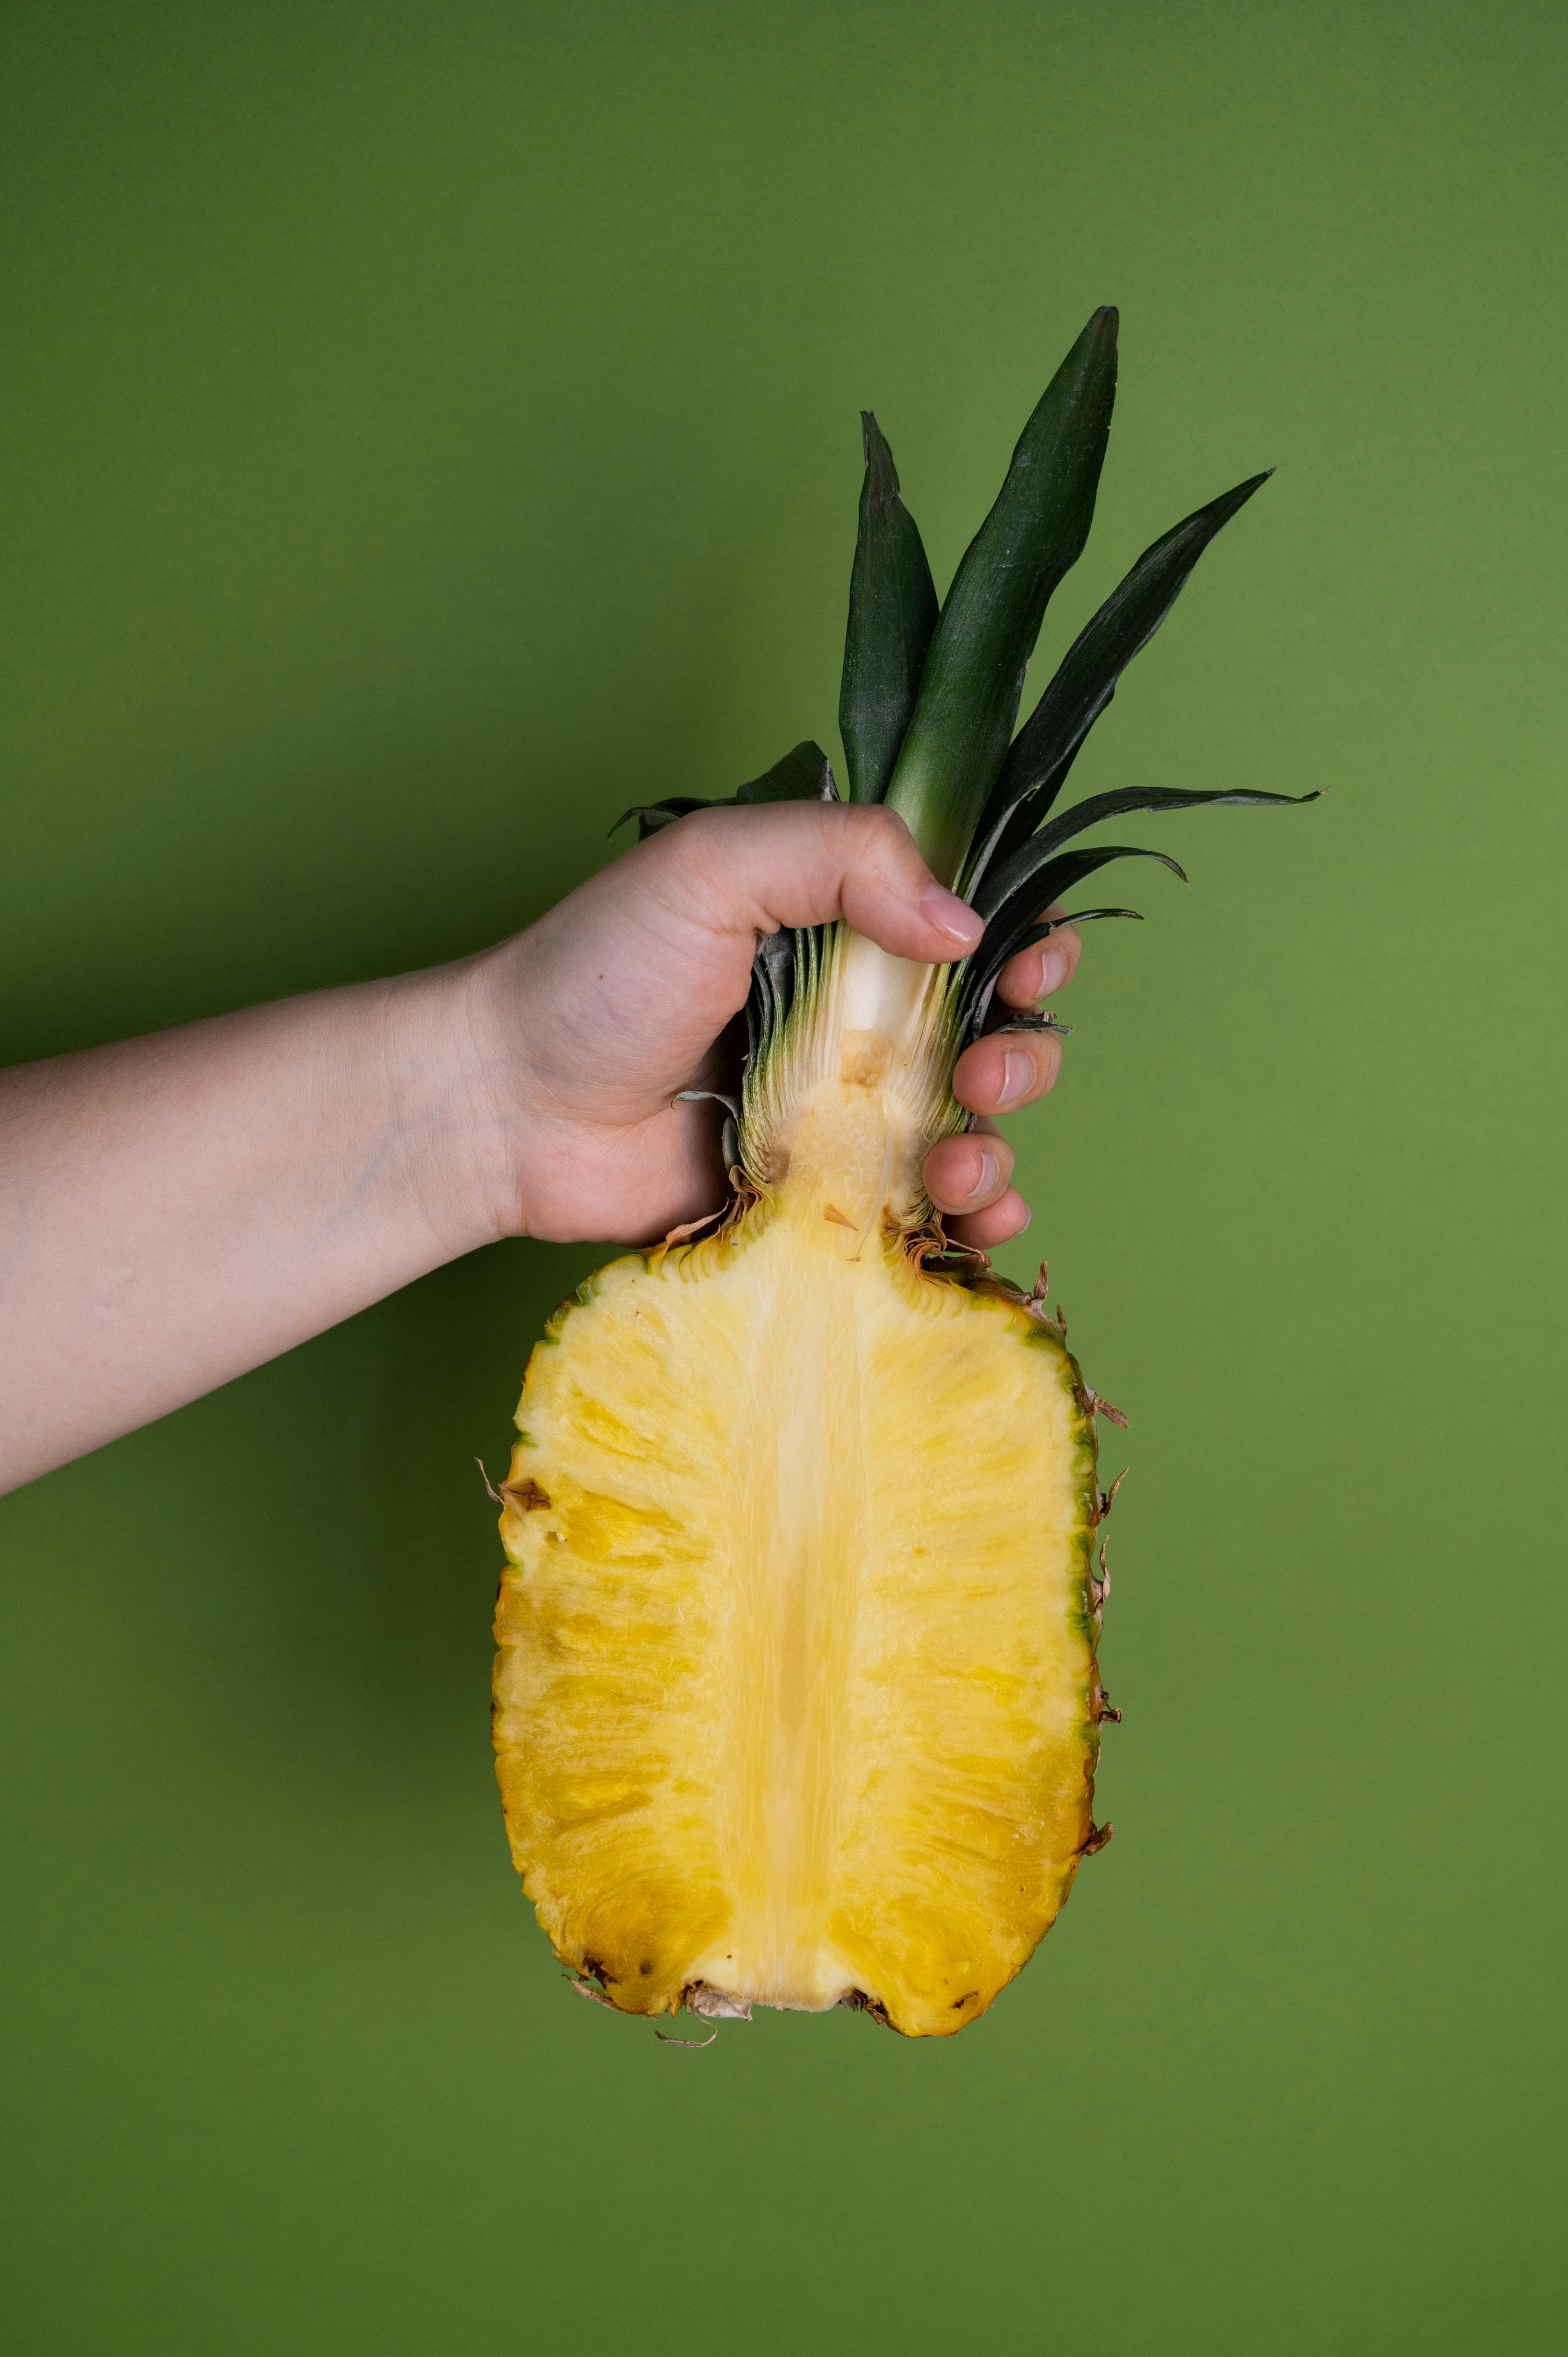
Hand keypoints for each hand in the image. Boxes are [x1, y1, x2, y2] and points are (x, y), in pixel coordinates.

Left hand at [470, 801, 1079, 1250]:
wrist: (510, 1109)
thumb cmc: (595, 976)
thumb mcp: (712, 866)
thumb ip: (843, 856)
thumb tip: (962, 923)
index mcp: (842, 931)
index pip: (973, 928)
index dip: (1027, 947)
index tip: (1027, 970)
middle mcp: (854, 1024)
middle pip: (995, 1036)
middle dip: (1023, 1056)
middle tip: (982, 1074)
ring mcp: (840, 1119)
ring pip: (972, 1134)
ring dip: (998, 1148)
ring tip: (957, 1161)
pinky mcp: (818, 1203)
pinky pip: (919, 1216)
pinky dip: (969, 1223)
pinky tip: (974, 1221)